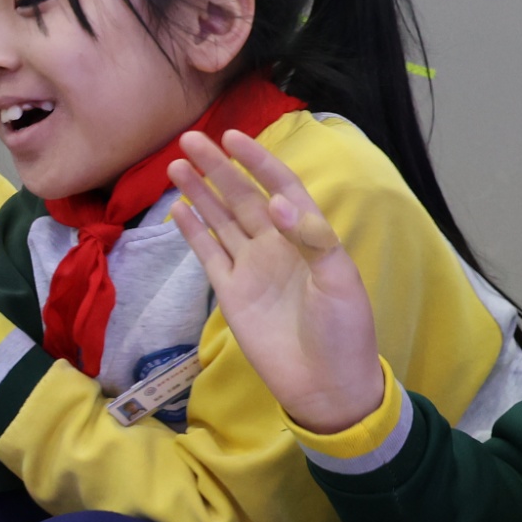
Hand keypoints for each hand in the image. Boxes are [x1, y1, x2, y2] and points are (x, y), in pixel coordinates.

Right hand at [166, 130, 387, 433]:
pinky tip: (179, 209)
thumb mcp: (339, 280)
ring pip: (221, 219)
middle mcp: (275, 245)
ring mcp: (251, 267)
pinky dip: (193, 231)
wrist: (325, 384)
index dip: (258, 161)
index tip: (233, 137)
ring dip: (200, 192)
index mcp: (307, 236)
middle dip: (218, 168)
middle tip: (190, 139)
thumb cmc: (344, 330)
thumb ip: (310, 237)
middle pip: (242, 197)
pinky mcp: (231, 292)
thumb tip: (274, 202)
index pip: (279, 187)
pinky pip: (208, 254)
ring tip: (177, 165)